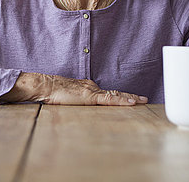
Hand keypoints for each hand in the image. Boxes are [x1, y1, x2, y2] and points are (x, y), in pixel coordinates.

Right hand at [0, 72, 147, 105]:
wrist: (45, 85)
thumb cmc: (52, 92)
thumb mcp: (67, 96)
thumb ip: (75, 99)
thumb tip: (78, 103)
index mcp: (87, 87)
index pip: (107, 93)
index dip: (120, 96)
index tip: (130, 99)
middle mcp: (92, 87)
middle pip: (115, 92)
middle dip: (130, 96)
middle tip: (143, 99)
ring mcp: (92, 91)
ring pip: (115, 95)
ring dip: (130, 98)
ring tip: (142, 101)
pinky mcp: (90, 97)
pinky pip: (109, 99)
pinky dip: (122, 100)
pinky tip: (131, 103)